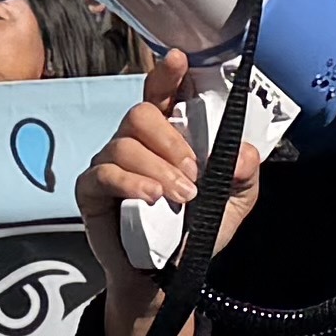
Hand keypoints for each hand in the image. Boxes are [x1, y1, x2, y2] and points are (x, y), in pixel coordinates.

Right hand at [77, 52, 254, 335]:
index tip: (178, 59)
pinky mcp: (92, 190)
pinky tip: (151, 198)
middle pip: (140, 113)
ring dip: (158, 168)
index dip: (167, 74)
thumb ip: (243, 174)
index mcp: (168, 134)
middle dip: (171, 140)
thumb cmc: (195, 231)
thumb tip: (242, 152)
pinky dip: (131, 182)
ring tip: (180, 196)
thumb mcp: (233, 202)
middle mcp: (136, 142)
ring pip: (125, 144)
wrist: (169, 275)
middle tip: (194, 172)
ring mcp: (110, 163)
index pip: (162, 93)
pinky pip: (104, 173)